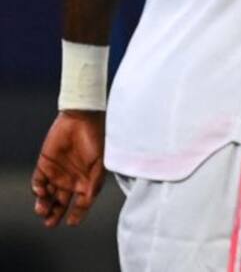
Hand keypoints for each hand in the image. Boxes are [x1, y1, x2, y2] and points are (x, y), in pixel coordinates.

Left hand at [32, 111, 104, 227]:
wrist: (82, 118)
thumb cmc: (97, 138)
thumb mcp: (101, 163)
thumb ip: (94, 183)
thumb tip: (88, 201)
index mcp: (87, 181)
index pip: (81, 204)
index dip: (77, 214)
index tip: (72, 222)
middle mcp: (71, 180)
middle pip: (60, 204)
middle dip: (54, 215)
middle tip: (50, 223)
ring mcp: (57, 173)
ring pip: (47, 196)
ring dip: (44, 205)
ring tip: (43, 209)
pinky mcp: (45, 165)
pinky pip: (38, 182)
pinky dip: (38, 190)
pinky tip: (41, 191)